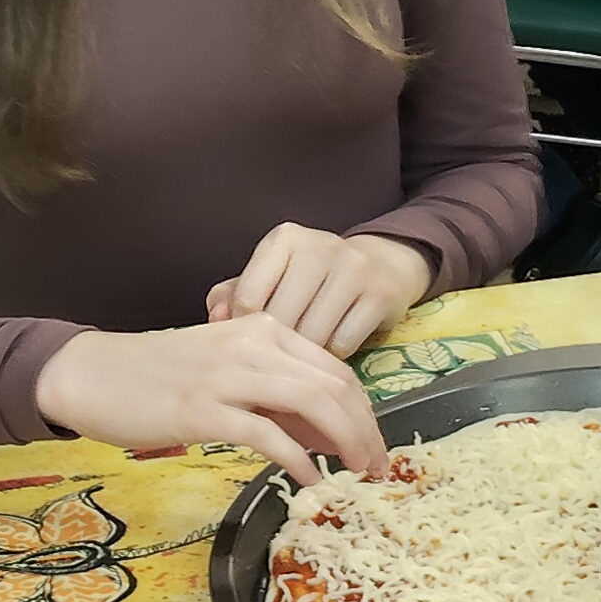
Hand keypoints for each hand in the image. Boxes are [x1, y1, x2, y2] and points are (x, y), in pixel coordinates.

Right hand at [37, 317, 390, 479]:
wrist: (92, 374)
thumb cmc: (159, 378)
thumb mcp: (227, 374)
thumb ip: (276, 397)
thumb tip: (328, 436)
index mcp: (263, 330)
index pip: (336, 368)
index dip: (366, 411)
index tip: (376, 447)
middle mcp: (252, 345)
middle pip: (335, 385)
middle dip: (367, 431)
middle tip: (380, 470)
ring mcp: (227, 375)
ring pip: (312, 402)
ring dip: (345, 443)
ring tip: (357, 475)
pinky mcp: (202, 409)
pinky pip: (267, 434)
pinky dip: (298, 459)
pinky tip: (309, 481)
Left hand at [207, 224, 432, 354]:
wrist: (384, 263)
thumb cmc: (314, 278)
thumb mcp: (273, 277)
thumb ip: (235, 295)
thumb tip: (216, 321)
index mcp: (284, 240)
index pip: (248, 296)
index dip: (243, 331)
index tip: (249, 345)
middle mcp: (319, 247)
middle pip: (281, 319)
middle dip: (275, 347)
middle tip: (276, 361)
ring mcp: (354, 268)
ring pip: (312, 335)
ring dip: (304, 356)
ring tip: (301, 359)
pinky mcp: (381, 293)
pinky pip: (343, 345)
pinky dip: (332, 358)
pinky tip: (329, 353)